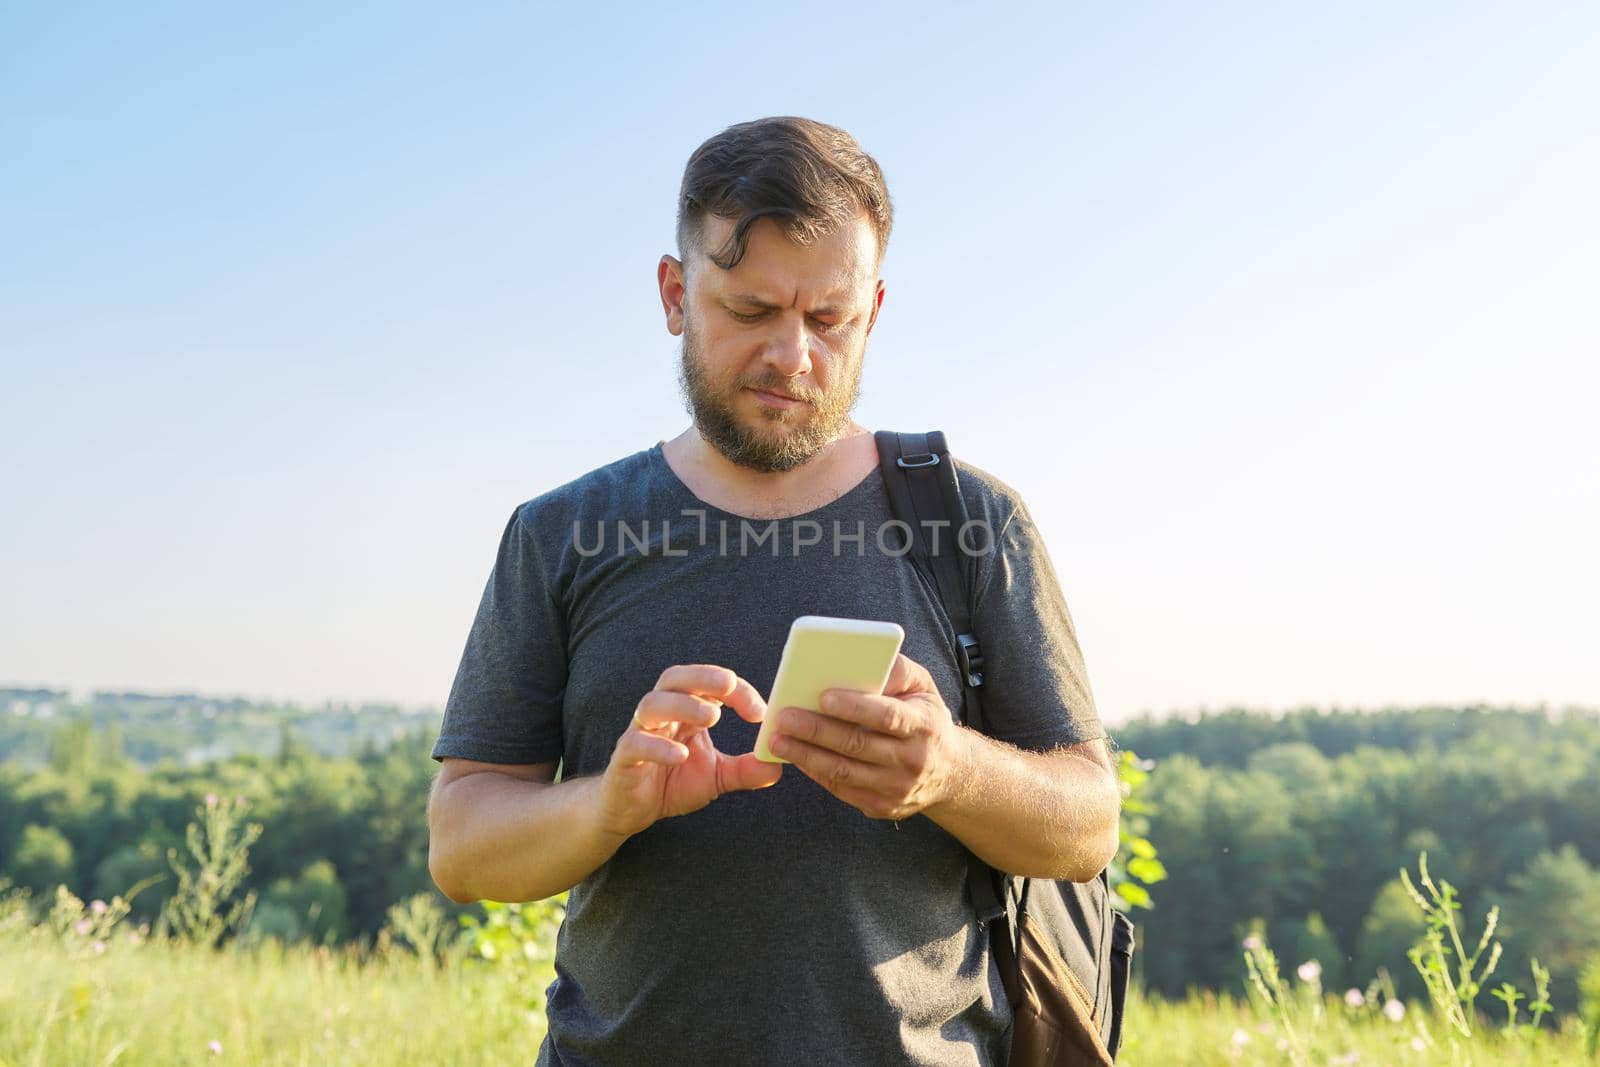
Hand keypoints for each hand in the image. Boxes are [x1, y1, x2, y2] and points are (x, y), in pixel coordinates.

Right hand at [598, 664, 781, 838]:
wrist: (632, 810)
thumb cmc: (672, 783)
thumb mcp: (716, 777)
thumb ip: (744, 770)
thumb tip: (777, 765)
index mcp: (685, 710)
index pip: (709, 686)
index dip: (736, 691)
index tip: (760, 712)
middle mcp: (661, 714)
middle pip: (675, 678)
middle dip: (702, 676)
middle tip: (729, 685)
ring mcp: (640, 732)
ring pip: (653, 704)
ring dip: (683, 706)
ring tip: (712, 717)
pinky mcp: (624, 757)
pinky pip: (636, 743)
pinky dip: (658, 746)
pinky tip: (681, 755)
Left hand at [767, 653, 967, 820]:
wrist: (951, 772)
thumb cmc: (926, 718)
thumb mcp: (923, 688)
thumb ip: (897, 670)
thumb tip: (862, 660)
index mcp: (924, 726)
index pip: (887, 716)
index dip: (854, 707)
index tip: (822, 696)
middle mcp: (913, 761)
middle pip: (857, 745)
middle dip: (816, 730)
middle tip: (784, 717)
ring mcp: (897, 789)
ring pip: (844, 771)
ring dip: (806, 755)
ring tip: (778, 740)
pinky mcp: (882, 807)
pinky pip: (842, 789)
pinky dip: (815, 772)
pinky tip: (796, 757)